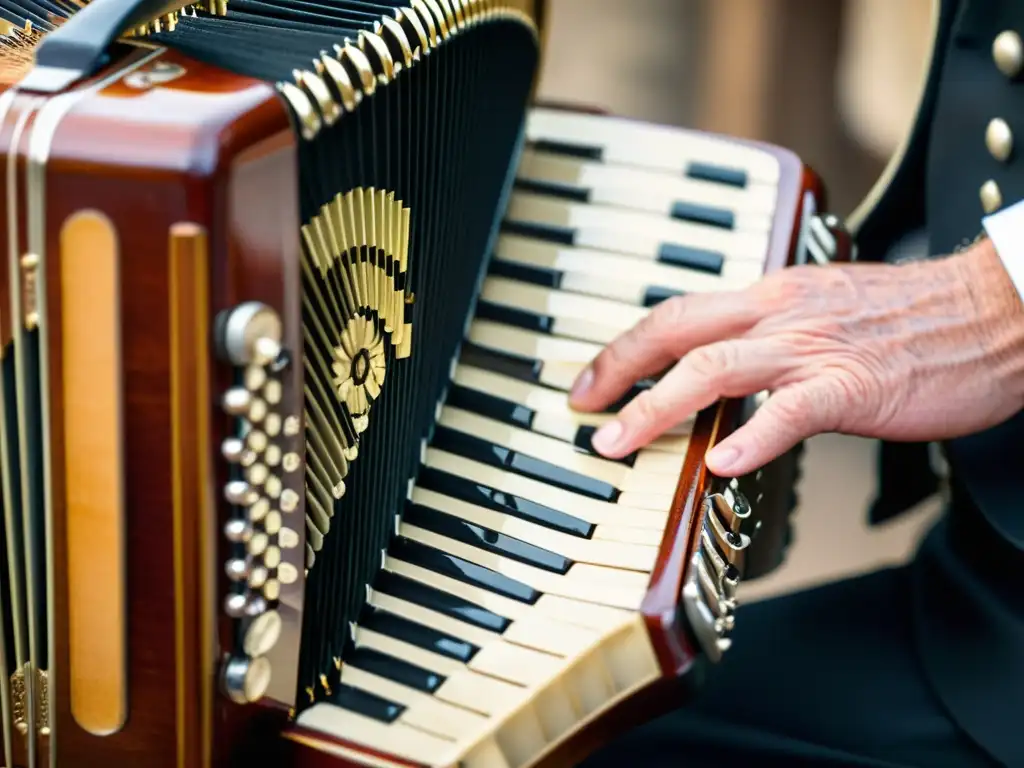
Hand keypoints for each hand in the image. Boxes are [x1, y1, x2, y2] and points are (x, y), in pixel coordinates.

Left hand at [568, 238, 1023, 476]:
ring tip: (620, 443)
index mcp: (770, 296)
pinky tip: (718, 466)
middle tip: (583, 411)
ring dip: (657, 409)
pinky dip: (750, 437)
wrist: (994, 310)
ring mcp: (814, 349)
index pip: (677, 313)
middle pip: (676, 333)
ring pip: (714, 370)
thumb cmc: (912, 316)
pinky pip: (791, 411)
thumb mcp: (822, 310)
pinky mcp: (854, 385)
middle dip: (618, 372)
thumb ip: (767, 334)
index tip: (592, 379)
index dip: (624, 346)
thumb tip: (720, 368)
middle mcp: (780, 313)